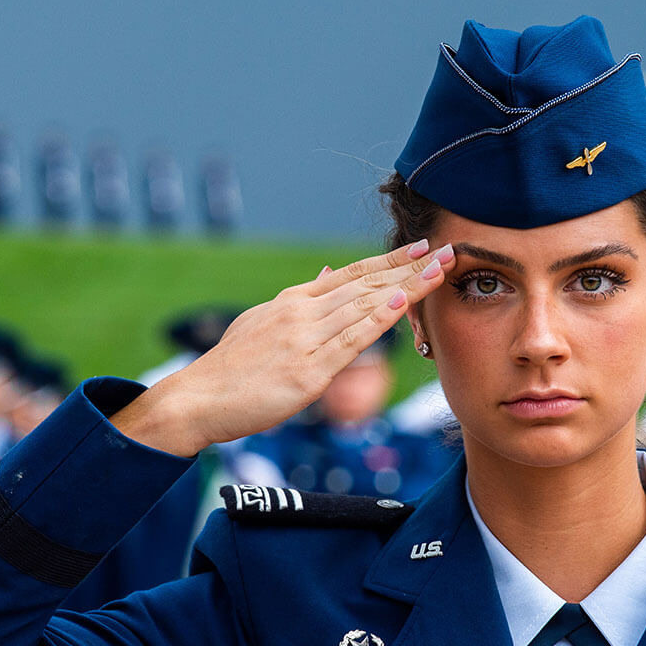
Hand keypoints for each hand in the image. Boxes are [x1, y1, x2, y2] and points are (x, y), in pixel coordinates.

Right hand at [113, 239, 454, 455]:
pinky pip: (348, 342)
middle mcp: (301, 313)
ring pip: (363, 307)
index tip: (421, 247)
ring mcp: (304, 340)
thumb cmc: (231, 367)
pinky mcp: (307, 372)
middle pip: (365, 284)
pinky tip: (400, 306)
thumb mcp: (263, 321)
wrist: (198, 398)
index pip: (351, 274)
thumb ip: (301, 299)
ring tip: (438, 271)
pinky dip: (376, 322)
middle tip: (446, 250)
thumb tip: (329, 271)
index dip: (390, 260)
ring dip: (405, 288)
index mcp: (293, 300)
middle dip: (409, 267)